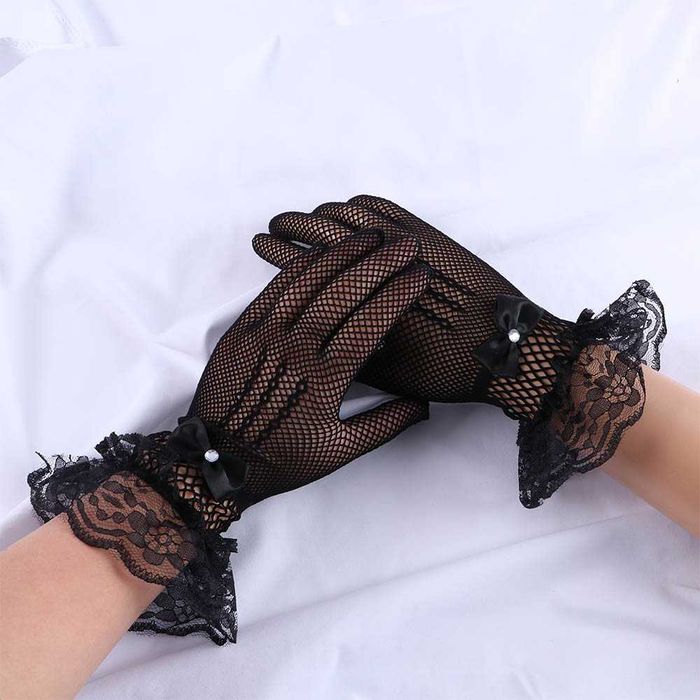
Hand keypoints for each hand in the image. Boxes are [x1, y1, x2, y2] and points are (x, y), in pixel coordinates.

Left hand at [29, 230, 429, 643]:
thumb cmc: (281, 457)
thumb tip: (423, 406)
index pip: (371, 323)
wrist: (218, 458)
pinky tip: (323, 252)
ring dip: (343, 255)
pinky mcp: (244, 329)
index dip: (398, 295)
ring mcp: (267, 335)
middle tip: (405, 245)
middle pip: (344, 292)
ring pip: (309, 282)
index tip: (420, 277)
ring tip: (371, 238)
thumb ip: (385, 425)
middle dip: (380, 263)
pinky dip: (301, 265)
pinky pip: (276, 288)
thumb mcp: (339, 451)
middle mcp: (296, 349)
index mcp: (325, 379)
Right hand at [252, 195, 665, 506]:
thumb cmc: (448, 371)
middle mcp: (381, 268)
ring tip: (306, 216)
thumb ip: (351, 353)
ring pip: (352, 218)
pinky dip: (362, 206)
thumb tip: (322, 336)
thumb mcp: (390, 377)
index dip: (281, 253)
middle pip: (324, 236)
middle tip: (275, 225)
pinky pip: (387, 209)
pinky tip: (349, 209)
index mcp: (364, 305)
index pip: (310, 268)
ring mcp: (407, 245)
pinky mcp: (430, 234)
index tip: (261, 243)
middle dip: (292, 226)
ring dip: (323, 213)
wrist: (508, 350)